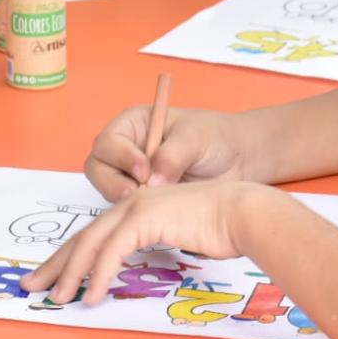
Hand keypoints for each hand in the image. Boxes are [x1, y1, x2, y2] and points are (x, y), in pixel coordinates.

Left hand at [20, 180, 268, 304]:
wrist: (242, 213)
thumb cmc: (220, 227)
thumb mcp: (179, 236)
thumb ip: (155, 245)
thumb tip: (138, 270)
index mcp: (138, 205)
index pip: (95, 232)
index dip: (70, 255)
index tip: (53, 276)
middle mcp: (132, 202)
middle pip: (84, 236)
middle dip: (56, 263)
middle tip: (33, 286)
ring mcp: (138, 208)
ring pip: (92, 243)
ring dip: (71, 273)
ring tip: (57, 298)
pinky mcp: (146, 219)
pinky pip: (113, 252)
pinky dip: (99, 275)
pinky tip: (91, 295)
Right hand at [85, 107, 251, 201]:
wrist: (239, 161)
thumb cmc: (215, 137)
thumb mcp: (195, 138)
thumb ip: (172, 156)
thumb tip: (152, 180)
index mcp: (134, 125)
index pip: (109, 141)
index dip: (121, 157)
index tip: (144, 169)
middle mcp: (126, 149)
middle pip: (98, 168)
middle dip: (113, 183)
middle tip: (137, 194)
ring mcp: (132, 176)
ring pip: (109, 191)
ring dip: (124, 200)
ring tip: (154, 202)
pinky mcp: (143, 198)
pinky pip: (126, 209)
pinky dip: (136, 212)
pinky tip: (158, 213)